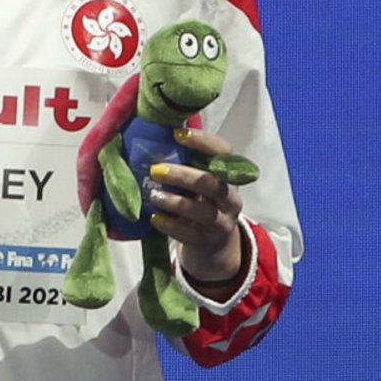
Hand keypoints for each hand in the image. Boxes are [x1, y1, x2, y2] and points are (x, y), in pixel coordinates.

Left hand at [148, 127, 244, 289]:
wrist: (214, 247)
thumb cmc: (200, 204)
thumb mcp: (198, 183)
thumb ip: (184, 164)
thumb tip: (151, 138)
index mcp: (227, 176)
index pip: (224, 153)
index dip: (203, 141)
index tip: (178, 134)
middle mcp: (230, 198)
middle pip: (213, 184)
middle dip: (184, 175)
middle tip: (155, 170)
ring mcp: (221, 222)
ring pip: (203, 211)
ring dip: (175, 201)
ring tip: (154, 195)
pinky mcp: (207, 242)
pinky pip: (190, 234)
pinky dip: (170, 225)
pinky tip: (155, 218)